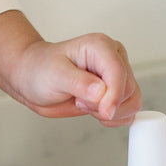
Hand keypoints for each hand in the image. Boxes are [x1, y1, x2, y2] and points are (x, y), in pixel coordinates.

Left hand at [0, 11, 140, 126]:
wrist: (33, 79)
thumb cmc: (40, 70)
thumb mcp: (55, 74)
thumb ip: (79, 83)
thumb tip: (102, 92)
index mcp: (100, 47)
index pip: (118, 72)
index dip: (114, 95)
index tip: (104, 112)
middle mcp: (113, 59)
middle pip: (129, 89)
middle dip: (106, 105)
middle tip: (80, 102)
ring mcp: (116, 77)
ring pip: (132, 102)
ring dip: (111, 113)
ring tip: (85, 105)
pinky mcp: (115, 93)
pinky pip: (128, 111)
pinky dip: (115, 119)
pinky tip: (95, 112)